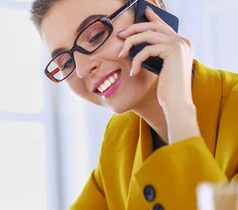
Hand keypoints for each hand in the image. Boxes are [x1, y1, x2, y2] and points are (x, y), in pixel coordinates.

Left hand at [117, 7, 198, 141]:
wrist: (176, 102)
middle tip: (120, 35)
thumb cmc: (168, 89)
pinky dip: (136, 60)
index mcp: (183, 43)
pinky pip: (146, 49)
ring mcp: (179, 44)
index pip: (164, 26)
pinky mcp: (173, 50)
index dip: (153, 18)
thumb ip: (156, 53)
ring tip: (122, 55)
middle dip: (134, 29)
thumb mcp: (160, 67)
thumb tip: (139, 42)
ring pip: (147, 35)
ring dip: (130, 44)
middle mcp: (183, 41)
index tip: (143, 12)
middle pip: (153, 27)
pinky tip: (134, 72)